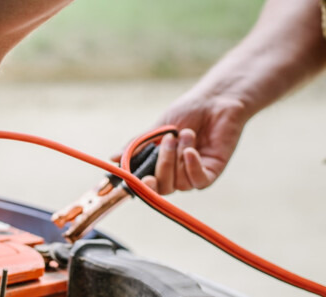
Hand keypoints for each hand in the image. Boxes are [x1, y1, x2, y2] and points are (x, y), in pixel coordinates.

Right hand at [116, 96, 248, 194]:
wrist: (214, 100)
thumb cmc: (186, 112)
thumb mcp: (156, 129)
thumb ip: (137, 146)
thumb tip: (113, 158)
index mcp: (159, 165)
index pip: (148, 185)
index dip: (144, 186)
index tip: (143, 178)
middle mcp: (176, 173)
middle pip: (163, 187)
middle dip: (163, 164)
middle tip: (168, 139)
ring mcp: (194, 174)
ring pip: (180, 183)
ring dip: (180, 157)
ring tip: (186, 133)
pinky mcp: (212, 171)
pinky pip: (198, 181)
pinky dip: (192, 167)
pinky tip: (191, 150)